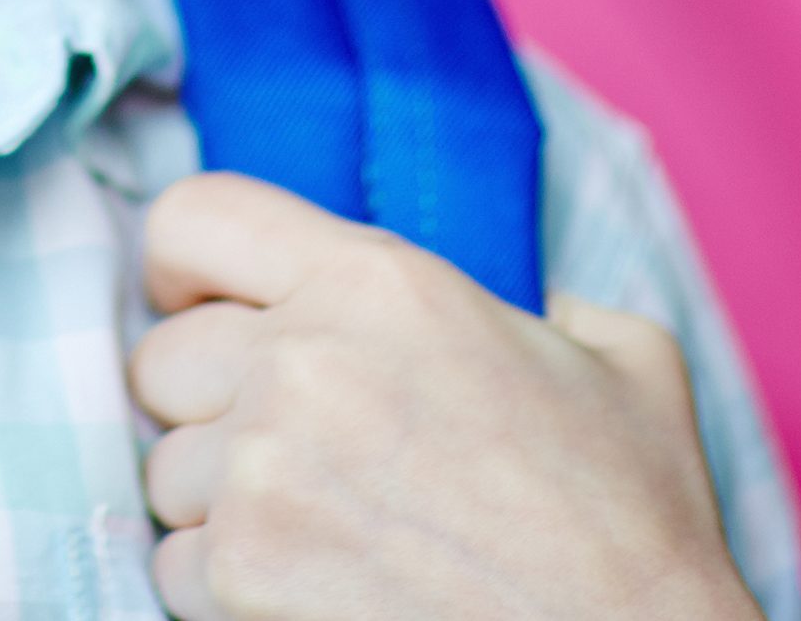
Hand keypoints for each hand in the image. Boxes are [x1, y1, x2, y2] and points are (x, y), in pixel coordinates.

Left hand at [129, 173, 758, 620]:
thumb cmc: (639, 534)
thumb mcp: (623, 362)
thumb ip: (544, 300)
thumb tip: (527, 297)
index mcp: (378, 281)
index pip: (192, 217)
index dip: (185, 267)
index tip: (204, 309)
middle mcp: (303, 359)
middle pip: (161, 359)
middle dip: (210, 406)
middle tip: (290, 453)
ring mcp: (262, 470)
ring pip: (166, 469)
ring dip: (222, 504)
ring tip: (322, 533)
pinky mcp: (243, 573)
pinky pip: (174, 563)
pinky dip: (223, 587)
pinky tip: (310, 594)